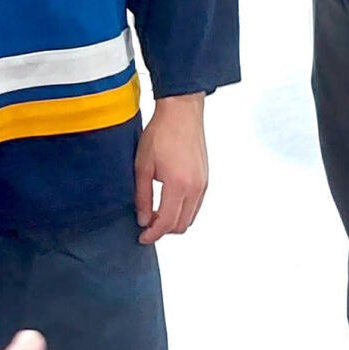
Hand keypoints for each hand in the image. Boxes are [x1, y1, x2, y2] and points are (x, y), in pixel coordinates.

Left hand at [135, 93, 209, 243]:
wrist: (182, 112)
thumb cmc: (161, 133)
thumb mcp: (143, 166)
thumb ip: (142, 196)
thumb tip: (142, 219)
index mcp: (178, 185)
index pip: (166, 223)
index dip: (152, 234)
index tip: (142, 237)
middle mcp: (195, 188)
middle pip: (181, 225)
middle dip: (163, 230)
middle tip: (146, 223)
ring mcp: (203, 183)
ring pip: (190, 217)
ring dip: (173, 221)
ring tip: (155, 212)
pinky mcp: (206, 178)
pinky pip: (196, 205)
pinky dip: (183, 210)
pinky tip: (168, 201)